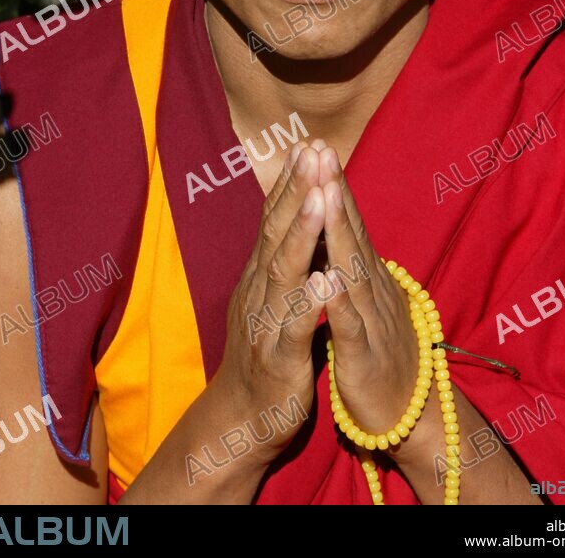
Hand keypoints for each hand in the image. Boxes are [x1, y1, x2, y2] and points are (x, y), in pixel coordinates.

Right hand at [213, 140, 329, 467]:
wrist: (242, 419)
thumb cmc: (266, 352)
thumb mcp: (272, 297)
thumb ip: (283, 259)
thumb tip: (296, 217)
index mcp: (261, 275)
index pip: (275, 219)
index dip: (290, 183)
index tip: (308, 145)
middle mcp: (259, 291)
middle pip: (276, 233)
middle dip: (297, 191)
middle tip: (312, 151)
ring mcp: (266, 324)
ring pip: (284, 273)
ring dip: (302, 234)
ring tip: (320, 199)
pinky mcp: (279, 360)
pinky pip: (294, 328)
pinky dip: (307, 303)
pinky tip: (323, 281)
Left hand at [307, 145, 419, 436]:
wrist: (408, 416)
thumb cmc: (379, 355)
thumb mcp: (366, 302)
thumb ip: (355, 264)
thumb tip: (343, 226)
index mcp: (366, 277)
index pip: (347, 223)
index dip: (332, 185)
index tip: (315, 146)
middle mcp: (372, 289)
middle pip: (351, 233)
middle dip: (335, 191)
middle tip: (321, 149)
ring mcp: (371, 320)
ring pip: (352, 269)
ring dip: (338, 230)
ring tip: (323, 192)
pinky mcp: (364, 357)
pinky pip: (351, 325)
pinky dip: (341, 300)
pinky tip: (330, 277)